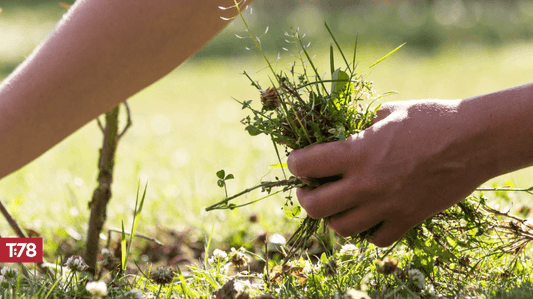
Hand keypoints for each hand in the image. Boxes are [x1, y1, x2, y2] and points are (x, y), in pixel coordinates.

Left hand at [287, 99, 497, 246]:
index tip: (298, 162)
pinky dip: (366, 231)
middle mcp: (366, 183)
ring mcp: (387, 206)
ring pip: (341, 228)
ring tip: (338, 205)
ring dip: (333, 217)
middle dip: (304, 198)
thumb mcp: (386, 112)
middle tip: (309, 190)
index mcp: (357, 152)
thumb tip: (340, 135)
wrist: (474, 140)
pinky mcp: (407, 219)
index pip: (306, 165)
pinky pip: (375, 238)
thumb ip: (358, 127)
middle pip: (315, 207)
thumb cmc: (430, 118)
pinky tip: (369, 216)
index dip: (294, 164)